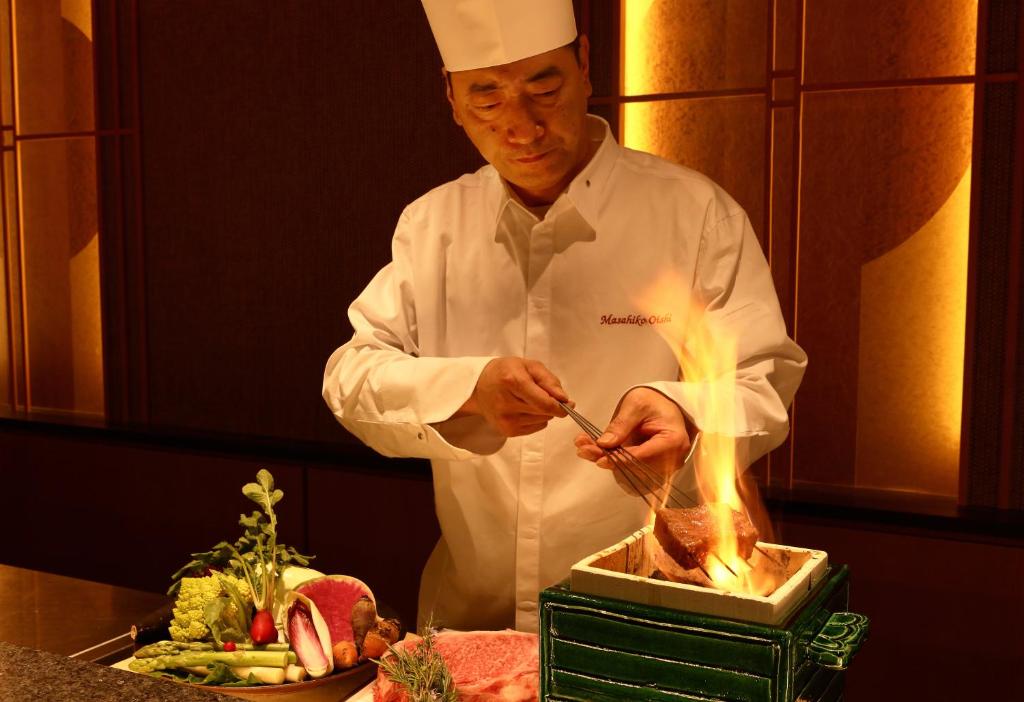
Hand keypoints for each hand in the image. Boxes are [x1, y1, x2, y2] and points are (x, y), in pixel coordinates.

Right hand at [459, 357, 570, 436]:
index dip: (560, 405)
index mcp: (512, 382)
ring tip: (527, 399)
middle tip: (543, 394)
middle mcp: (506, 404)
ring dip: (542, 411)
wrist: (478, 387)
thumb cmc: (506, 372)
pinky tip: (523, 409)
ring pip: (543, 420)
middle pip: (545, 412)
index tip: (568, 403)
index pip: (544, 403)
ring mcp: (505, 420)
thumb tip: (564, 399)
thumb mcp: (529, 366)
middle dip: (551, 405)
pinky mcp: (506, 431)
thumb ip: (549, 380)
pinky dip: (536, 419)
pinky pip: (536, 427)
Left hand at [574, 387, 691, 476]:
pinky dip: (610, 459)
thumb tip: (604, 444)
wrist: (662, 404)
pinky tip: (592, 449)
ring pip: (629, 469)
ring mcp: (661, 465)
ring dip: (605, 459)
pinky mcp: (649, 466)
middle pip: (635, 467)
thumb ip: (622, 425)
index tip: (600, 458)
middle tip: (583, 449)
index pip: (644, 457)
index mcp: (673, 441)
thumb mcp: (636, 405)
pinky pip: (628, 466)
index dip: (620, 460)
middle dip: (608, 459)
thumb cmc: (654, 401)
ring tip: (584, 447)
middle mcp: (670, 459)